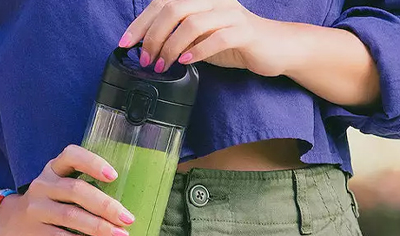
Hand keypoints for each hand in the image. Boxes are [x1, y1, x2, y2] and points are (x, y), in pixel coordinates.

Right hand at [0, 145, 134, 235]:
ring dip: (99, 226)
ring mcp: (36, 209)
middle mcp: (43, 185)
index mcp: (53, 170)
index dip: (93, 163)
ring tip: (120, 235)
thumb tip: (123, 207)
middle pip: (76, 190)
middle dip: (105, 205)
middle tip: (127, 218)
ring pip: (70, 215)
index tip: (113, 177)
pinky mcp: (33, 232)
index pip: (72, 156)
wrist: (5, 228)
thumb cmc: (46, 208)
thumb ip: (83, 190)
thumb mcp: (58, 190)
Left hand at [119, 0, 294, 76]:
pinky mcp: (245, 31)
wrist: (274, 48)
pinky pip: (217, 38)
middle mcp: (214, 0)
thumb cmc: (233, 42)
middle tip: (147, 60)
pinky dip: (198, 51)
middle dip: (153, 37)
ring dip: (171, 47)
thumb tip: (145, 48)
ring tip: (163, 66)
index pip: (161, 3)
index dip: (140, 23)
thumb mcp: (198, 37)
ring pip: (192, 23)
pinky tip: (186, 62)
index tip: (125, 44)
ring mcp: (230, 14)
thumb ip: (176, 36)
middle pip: (173, 9)